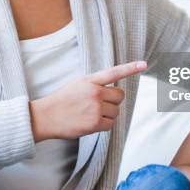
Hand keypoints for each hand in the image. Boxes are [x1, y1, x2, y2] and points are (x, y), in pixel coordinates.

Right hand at [29, 61, 146, 140]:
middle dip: (113, 101)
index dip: (130, 68)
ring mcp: (95, 108)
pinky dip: (104, 125)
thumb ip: (95, 84)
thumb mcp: (77, 84)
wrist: (45, 117)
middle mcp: (94, 93)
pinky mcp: (94, 123)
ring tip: (91, 114)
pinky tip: (91, 122)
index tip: (144, 64)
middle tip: (100, 104)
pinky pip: (110, 124)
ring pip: (116, 111)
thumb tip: (114, 90)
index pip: (114, 72)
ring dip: (108, 114)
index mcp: (90, 81)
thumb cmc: (62, 100)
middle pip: (120, 96)